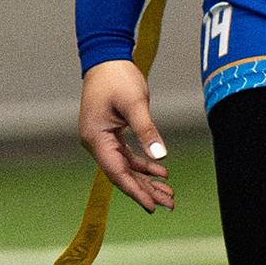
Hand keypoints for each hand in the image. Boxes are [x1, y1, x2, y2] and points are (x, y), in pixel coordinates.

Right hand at [78, 60, 173, 212]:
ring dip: (146, 180)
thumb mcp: (136, 102)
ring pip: (126, 167)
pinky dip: (143, 165)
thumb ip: (147, 130)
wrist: (106, 57)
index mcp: (96, 137)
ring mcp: (102, 138)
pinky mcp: (110, 133)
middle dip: (146, 190)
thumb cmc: (117, 76)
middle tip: (169, 204)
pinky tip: (160, 172)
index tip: (152, 207)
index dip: (135, 191)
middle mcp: (96, 142)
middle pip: (122, 174)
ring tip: (168, 193)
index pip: (117, 172)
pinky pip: (127, 155)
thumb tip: (160, 156)